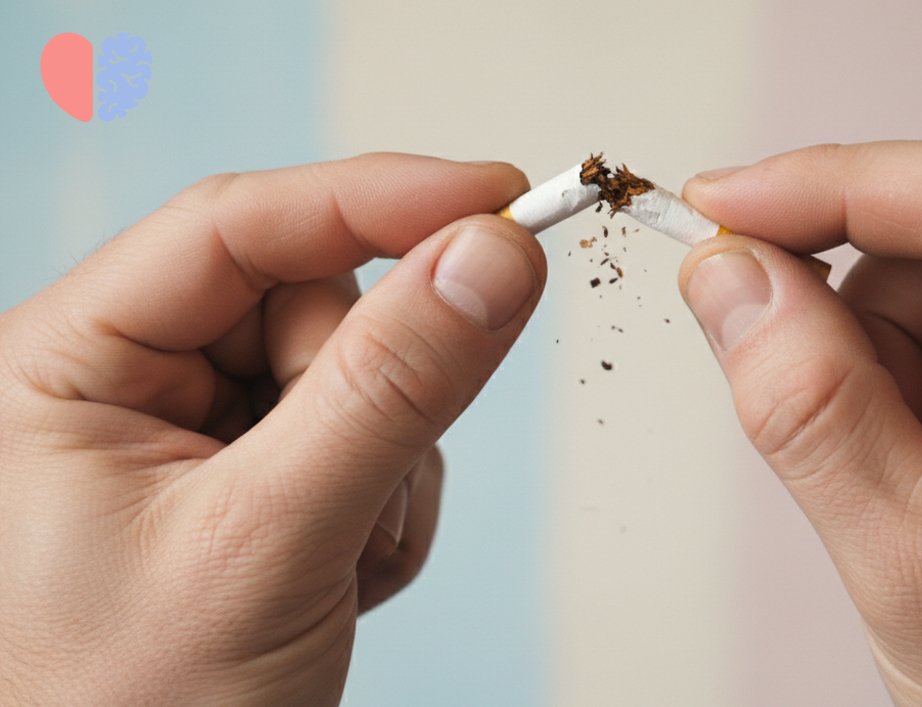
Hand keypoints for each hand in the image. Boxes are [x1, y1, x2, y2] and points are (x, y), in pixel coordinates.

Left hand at [0, 155, 541, 703]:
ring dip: (387, 469)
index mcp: (69, 364)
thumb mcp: (266, 542)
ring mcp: (202, 432)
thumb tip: (492, 258)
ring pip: (364, 374)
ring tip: (335, 564)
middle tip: (354, 497)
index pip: (239, 225)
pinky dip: (389, 508)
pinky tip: (340, 575)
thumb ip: (389, 389)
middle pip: (317, 301)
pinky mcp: (264, 477)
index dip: (377, 200)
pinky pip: (378, 439)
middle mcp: (131, 382)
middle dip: (369, 397)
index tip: (499, 198)